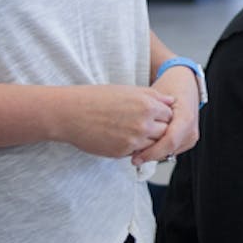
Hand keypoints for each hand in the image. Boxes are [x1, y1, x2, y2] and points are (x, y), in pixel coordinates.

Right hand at [53, 84, 174, 157]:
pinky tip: (123, 139)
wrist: (72, 113)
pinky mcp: (123, 152)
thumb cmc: (97, 98)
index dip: (163, 116)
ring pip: (154, 145)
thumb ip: (153, 97)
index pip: (170, 114)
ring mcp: (134, 139)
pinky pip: (138, 153)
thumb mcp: (128, 90)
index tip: (154, 115)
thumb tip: (171, 102)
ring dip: (149, 141)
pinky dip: (135, 148)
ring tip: (134, 133)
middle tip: (145, 126)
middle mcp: (144, 123)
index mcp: (147, 104)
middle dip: (159, 130)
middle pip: (166, 132)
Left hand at [131, 65, 201, 164]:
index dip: (151, 152)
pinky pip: (171, 151)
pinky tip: (147, 145)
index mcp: (185, 117)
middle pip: (168, 151)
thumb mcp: (156, 95)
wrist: (184, 83)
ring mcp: (191, 136)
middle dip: (149, 155)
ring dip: (153, 153)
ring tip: (137, 149)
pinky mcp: (188, 140)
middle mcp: (191, 129)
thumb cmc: (171, 86)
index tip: (136, 157)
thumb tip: (131, 129)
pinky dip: (159, 150)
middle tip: (132, 156)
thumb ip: (147, 112)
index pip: (169, 141)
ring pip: (169, 153)